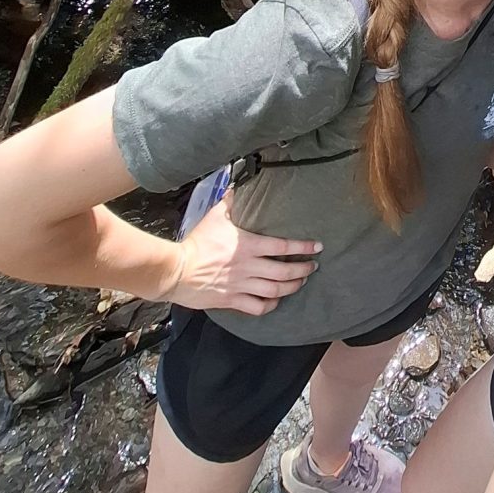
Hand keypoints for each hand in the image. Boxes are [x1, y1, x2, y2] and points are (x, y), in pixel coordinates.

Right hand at [170, 190, 321, 314]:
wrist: (176, 270)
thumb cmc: (197, 242)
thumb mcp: (215, 216)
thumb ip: (230, 202)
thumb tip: (238, 185)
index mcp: (248, 245)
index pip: (283, 246)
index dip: (303, 247)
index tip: (317, 247)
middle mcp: (249, 267)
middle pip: (284, 271)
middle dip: (303, 270)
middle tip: (312, 267)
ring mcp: (242, 285)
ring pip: (275, 290)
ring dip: (292, 287)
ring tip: (301, 282)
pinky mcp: (232, 301)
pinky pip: (258, 307)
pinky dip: (271, 305)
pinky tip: (276, 300)